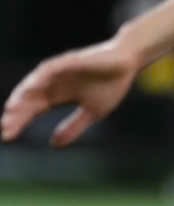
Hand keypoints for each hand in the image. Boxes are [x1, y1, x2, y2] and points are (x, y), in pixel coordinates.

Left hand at [2, 34, 143, 146]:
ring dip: (22, 96)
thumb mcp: (92, 112)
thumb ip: (73, 127)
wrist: (129, 64)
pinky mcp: (68, 61)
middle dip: (16, 114)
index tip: (8, 137)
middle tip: (6, 129)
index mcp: (56, 96)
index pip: (32, 111)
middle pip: (28, 100)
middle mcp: (52, 84)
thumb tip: (53, 145)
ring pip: (33, 84)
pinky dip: (39, 79)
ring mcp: (58, 71)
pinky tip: (31, 89)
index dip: (19, 123)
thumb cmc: (111, 85)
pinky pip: (49, 70)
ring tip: (12, 110)